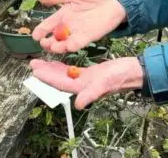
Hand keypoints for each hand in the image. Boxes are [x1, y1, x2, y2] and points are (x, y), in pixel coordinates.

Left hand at [29, 57, 143, 109]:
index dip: (47, 78)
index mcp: (83, 88)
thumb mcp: (105, 84)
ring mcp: (86, 80)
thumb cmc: (121, 77)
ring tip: (41, 62)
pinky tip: (58, 62)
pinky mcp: (90, 74)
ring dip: (52, 69)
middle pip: (59, 79)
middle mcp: (82, 85)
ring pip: (64, 75)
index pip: (60, 83)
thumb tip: (79, 105)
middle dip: (46, 72)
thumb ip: (91, 95)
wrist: (134, 72)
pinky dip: (64, 66)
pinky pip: (73, 71)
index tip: (36, 70)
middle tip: (33, 63)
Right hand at [32, 0, 126, 53]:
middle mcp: (67, 26)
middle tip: (44, 43)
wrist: (114, 0)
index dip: (40, 31)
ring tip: (52, 47)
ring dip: (57, 47)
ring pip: (63, 44)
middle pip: (53, 38)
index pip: (47, 25)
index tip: (35, 36)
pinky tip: (68, 46)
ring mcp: (77, 33)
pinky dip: (72, 46)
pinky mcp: (88, 37)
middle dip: (47, 42)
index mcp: (62, 15)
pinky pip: (77, 44)